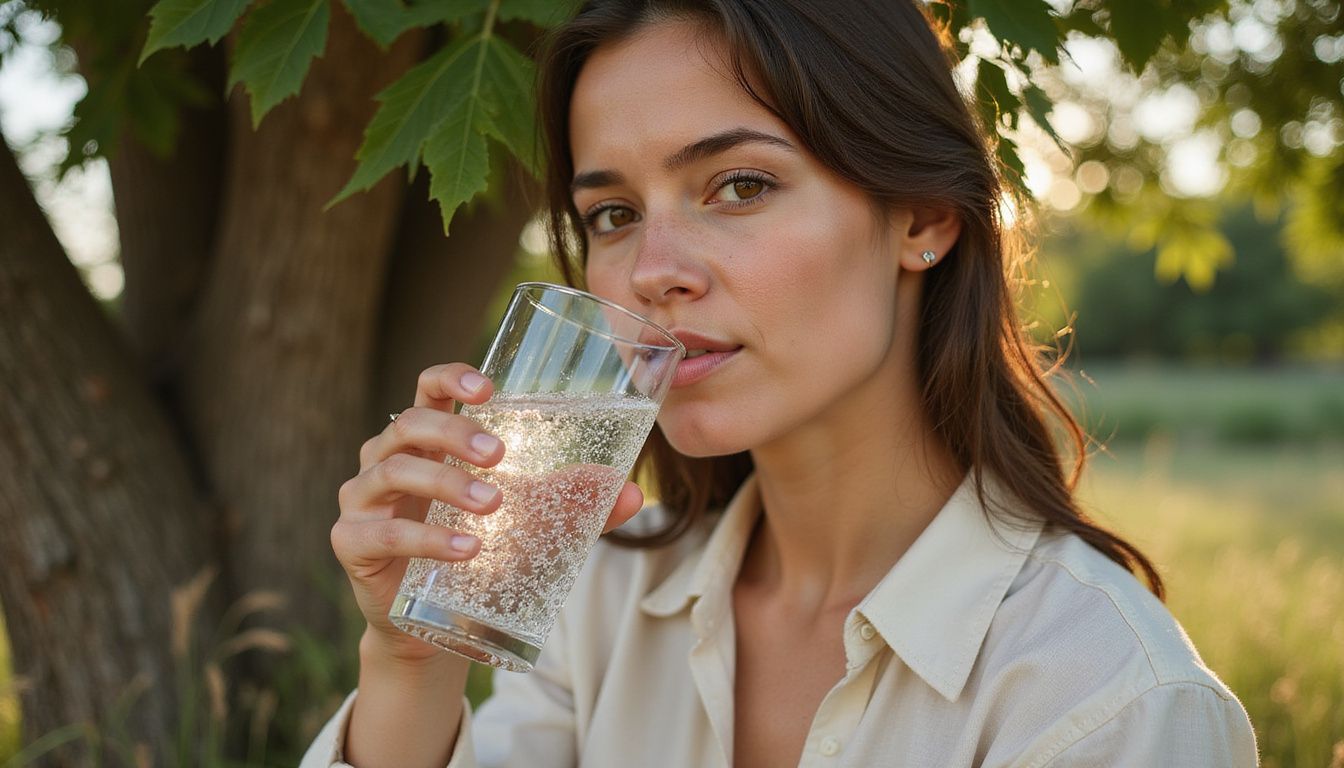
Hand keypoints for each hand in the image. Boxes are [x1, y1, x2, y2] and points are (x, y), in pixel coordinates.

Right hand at [330, 363, 646, 663]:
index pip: (427, 389)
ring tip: (492, 505)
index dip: (450, 378)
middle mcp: (387, 459)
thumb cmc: (478, 552)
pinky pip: (382, 532)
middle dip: (456, 432)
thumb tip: (632, 494)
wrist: (433, 624)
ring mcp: (362, 499)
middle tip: (501, 456)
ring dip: (445, 482)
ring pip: (394, 471)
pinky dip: (425, 538)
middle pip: (410, 424)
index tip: (488, 388)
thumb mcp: (526, 523)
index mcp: (426, 441)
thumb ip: (570, 504)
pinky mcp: (351, 542)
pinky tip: (465, 550)